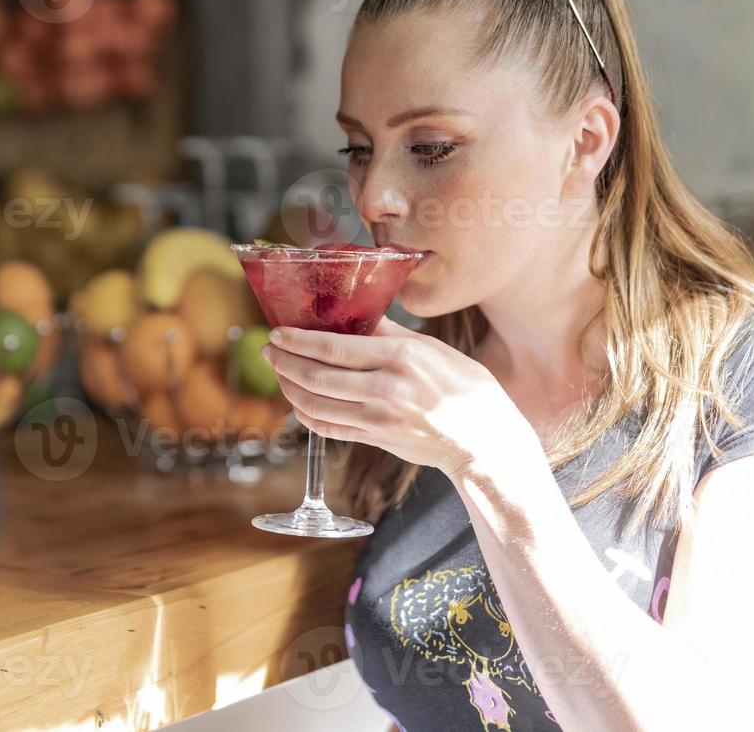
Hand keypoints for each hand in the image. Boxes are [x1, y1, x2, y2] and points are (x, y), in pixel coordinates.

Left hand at [262, 317, 538, 479]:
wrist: (484, 439)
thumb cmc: (463, 387)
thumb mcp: (432, 348)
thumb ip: (391, 333)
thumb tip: (356, 313)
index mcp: (400, 356)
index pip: (334, 346)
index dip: (298, 340)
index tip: (277, 332)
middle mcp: (386, 387)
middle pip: (317, 376)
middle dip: (285, 362)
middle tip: (269, 351)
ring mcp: (380, 417)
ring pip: (317, 404)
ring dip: (291, 389)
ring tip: (281, 374)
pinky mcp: (377, 439)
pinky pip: (329, 428)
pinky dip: (307, 416)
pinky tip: (299, 404)